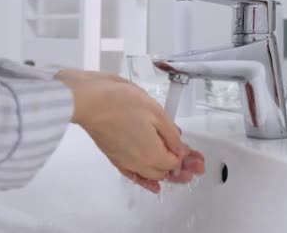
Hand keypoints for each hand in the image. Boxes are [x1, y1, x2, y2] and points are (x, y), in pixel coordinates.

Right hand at [55, 70, 190, 192]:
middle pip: (165, 171)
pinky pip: (133, 175)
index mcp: (153, 154)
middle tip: (195, 165)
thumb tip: (181, 150)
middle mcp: (139, 163)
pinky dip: (145, 181)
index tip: (197, 156)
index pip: (175, 162)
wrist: (89, 101)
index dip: (188, 159)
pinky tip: (153, 185)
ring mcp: (125, 161)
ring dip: (167, 174)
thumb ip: (171, 134)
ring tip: (181, 173)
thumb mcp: (156, 112)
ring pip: (151, 175)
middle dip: (182, 168)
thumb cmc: (122, 102)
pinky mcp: (114, 157)